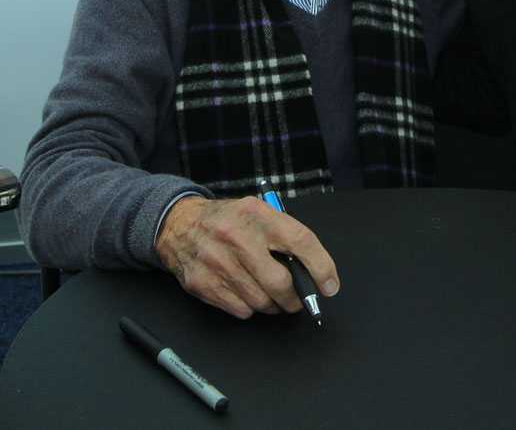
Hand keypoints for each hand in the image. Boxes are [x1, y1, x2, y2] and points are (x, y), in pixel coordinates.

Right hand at [154, 196, 339, 319]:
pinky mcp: (203, 284)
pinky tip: (247, 293)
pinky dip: (250, 307)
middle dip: (295, 298)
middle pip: (280, 282)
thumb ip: (285, 235)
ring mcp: (218, 262)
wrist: (179, 224)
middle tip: (298, 300)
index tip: (329, 285)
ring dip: (273, 305)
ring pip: (261, 301)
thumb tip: (313, 270)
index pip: (300, 242)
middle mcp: (238, 238)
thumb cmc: (229, 220)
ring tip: (271, 296)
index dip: (321, 267)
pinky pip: (241, 309)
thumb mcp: (259, 213)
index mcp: (258, 215)